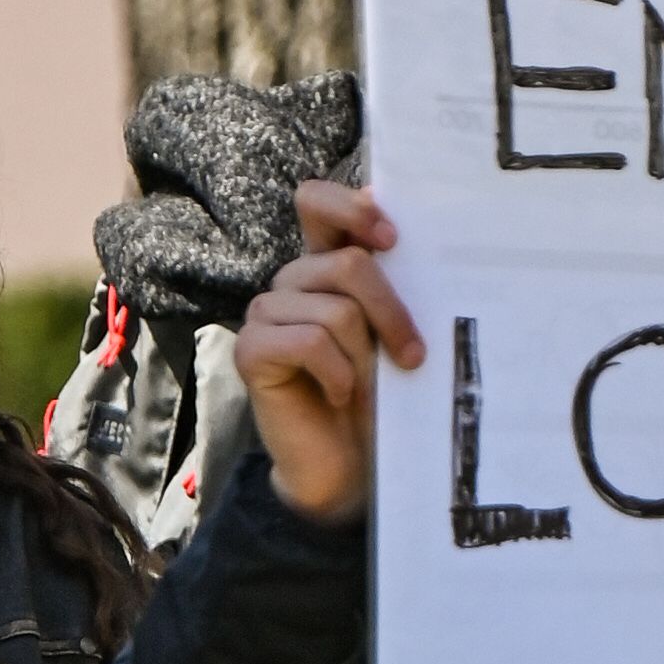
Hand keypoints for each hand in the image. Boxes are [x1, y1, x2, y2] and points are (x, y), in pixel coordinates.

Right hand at [235, 178, 421, 527]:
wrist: (350, 465)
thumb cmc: (378, 396)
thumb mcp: (392, 329)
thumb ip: (386, 273)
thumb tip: (378, 198)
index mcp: (324, 266)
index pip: (317, 201)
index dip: (351, 208)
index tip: (393, 241)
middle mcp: (291, 282)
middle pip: (346, 263)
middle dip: (391, 311)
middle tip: (413, 355)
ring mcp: (265, 314)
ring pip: (335, 309)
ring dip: (365, 355)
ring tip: (365, 387)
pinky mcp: (250, 350)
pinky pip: (308, 342)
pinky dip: (336, 374)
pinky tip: (337, 395)